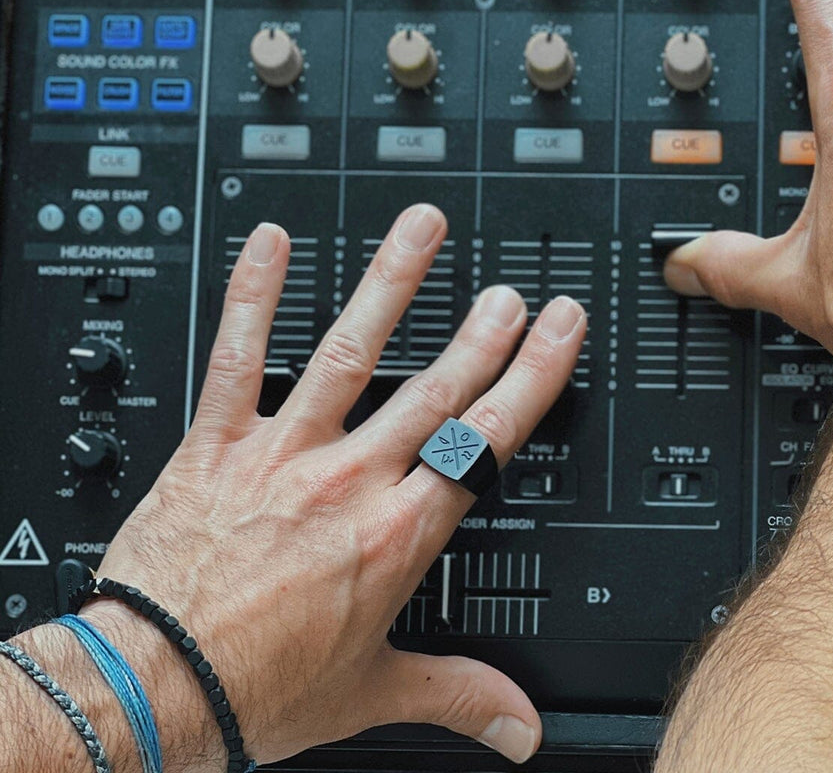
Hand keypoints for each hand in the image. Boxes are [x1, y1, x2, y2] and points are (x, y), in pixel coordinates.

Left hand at [85, 205, 584, 768]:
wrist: (155, 690)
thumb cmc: (256, 688)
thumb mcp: (372, 692)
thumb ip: (458, 694)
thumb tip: (520, 727)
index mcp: (395, 534)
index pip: (483, 440)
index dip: (530, 379)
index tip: (556, 331)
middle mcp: (348, 481)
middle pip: (433, 390)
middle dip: (482, 334)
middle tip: (512, 288)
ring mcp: (284, 453)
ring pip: (348, 353)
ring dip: (390, 286)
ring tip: (421, 230)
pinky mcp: (219, 442)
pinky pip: (238, 357)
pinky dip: (254, 296)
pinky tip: (271, 243)